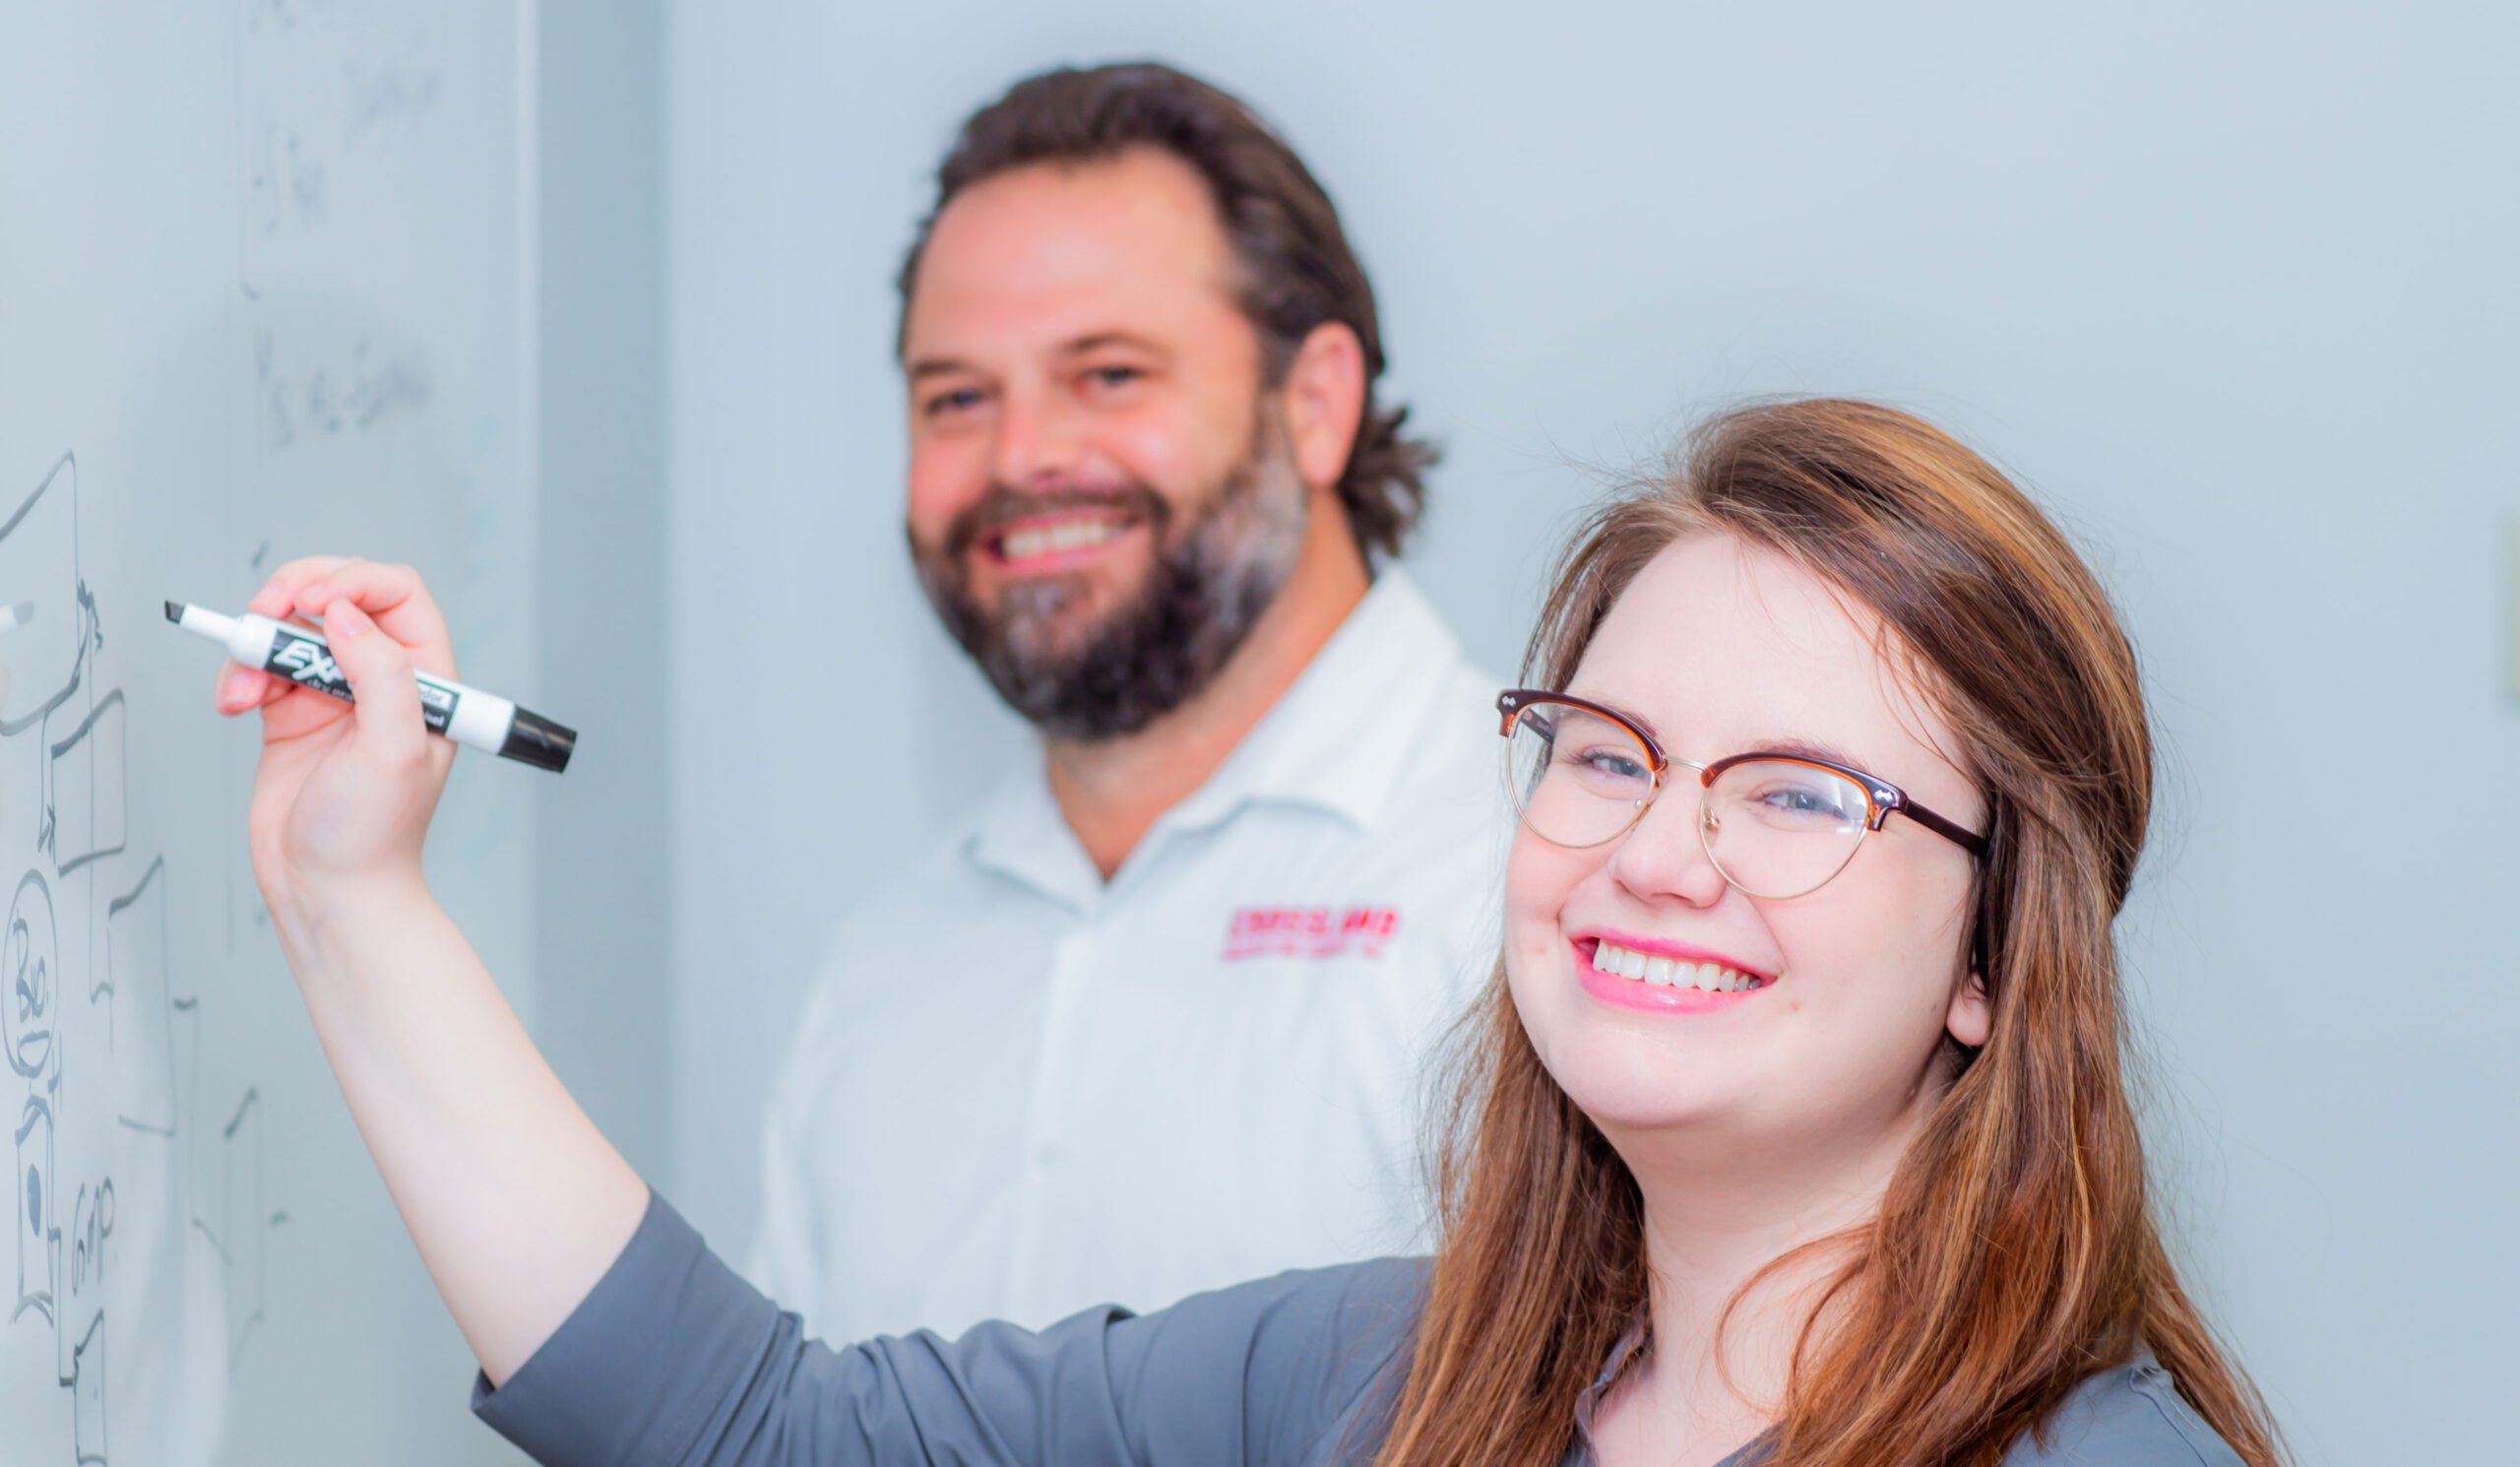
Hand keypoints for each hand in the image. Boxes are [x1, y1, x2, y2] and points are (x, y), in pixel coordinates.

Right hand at [215, 557, 459, 923]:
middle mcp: (381, 677)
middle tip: (263, 613)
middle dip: (293, 594)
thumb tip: (347, 617)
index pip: (397, 593)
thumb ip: (382, 675)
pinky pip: (258, 666)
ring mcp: (333, 692)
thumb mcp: (395, 749)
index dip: (354, 580)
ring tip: (244, 690)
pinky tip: (234, 704)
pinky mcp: (291, 712)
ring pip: (290, 629)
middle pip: (338, 595)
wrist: (326, 888)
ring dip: (257, 645)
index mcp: (426, 677)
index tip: (312, 598)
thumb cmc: (373, 832)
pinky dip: (239, 675)